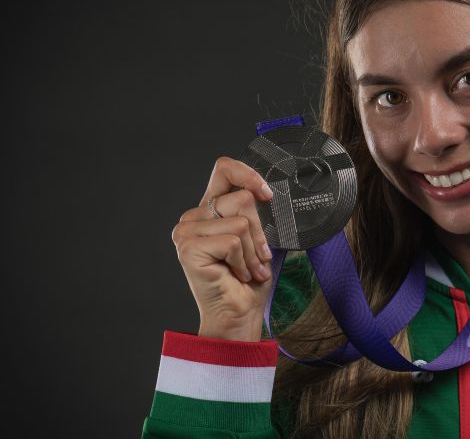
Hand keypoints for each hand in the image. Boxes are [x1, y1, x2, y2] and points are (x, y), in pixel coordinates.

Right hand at [171, 156, 275, 340]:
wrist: (238, 315)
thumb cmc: (249, 280)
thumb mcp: (258, 239)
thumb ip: (255, 213)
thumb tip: (268, 193)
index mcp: (209, 209)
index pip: (224, 169)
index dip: (248, 174)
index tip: (267, 194)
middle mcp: (193, 217)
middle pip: (241, 198)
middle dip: (259, 233)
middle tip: (257, 259)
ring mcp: (186, 231)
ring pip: (240, 221)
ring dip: (253, 251)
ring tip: (247, 270)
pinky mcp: (189, 247)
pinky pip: (233, 241)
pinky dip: (243, 261)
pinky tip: (236, 274)